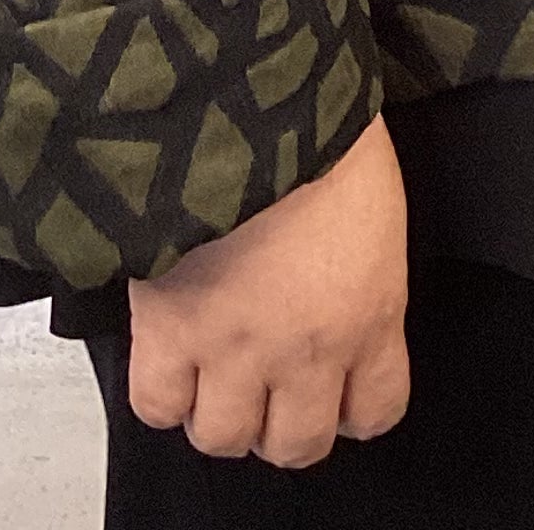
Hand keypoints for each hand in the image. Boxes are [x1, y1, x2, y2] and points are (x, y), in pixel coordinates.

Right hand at [126, 115, 410, 468]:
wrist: (247, 89)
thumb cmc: (317, 120)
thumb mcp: (371, 194)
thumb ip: (359, 261)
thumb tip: (339, 282)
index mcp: (370, 311)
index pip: (376, 411)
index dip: (350, 407)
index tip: (335, 390)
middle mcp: (307, 348)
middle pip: (295, 444)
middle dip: (280, 422)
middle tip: (265, 383)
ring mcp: (235, 346)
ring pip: (224, 436)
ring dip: (218, 409)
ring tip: (211, 368)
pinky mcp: (169, 329)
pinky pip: (158, 404)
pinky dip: (162, 390)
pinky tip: (168, 355)